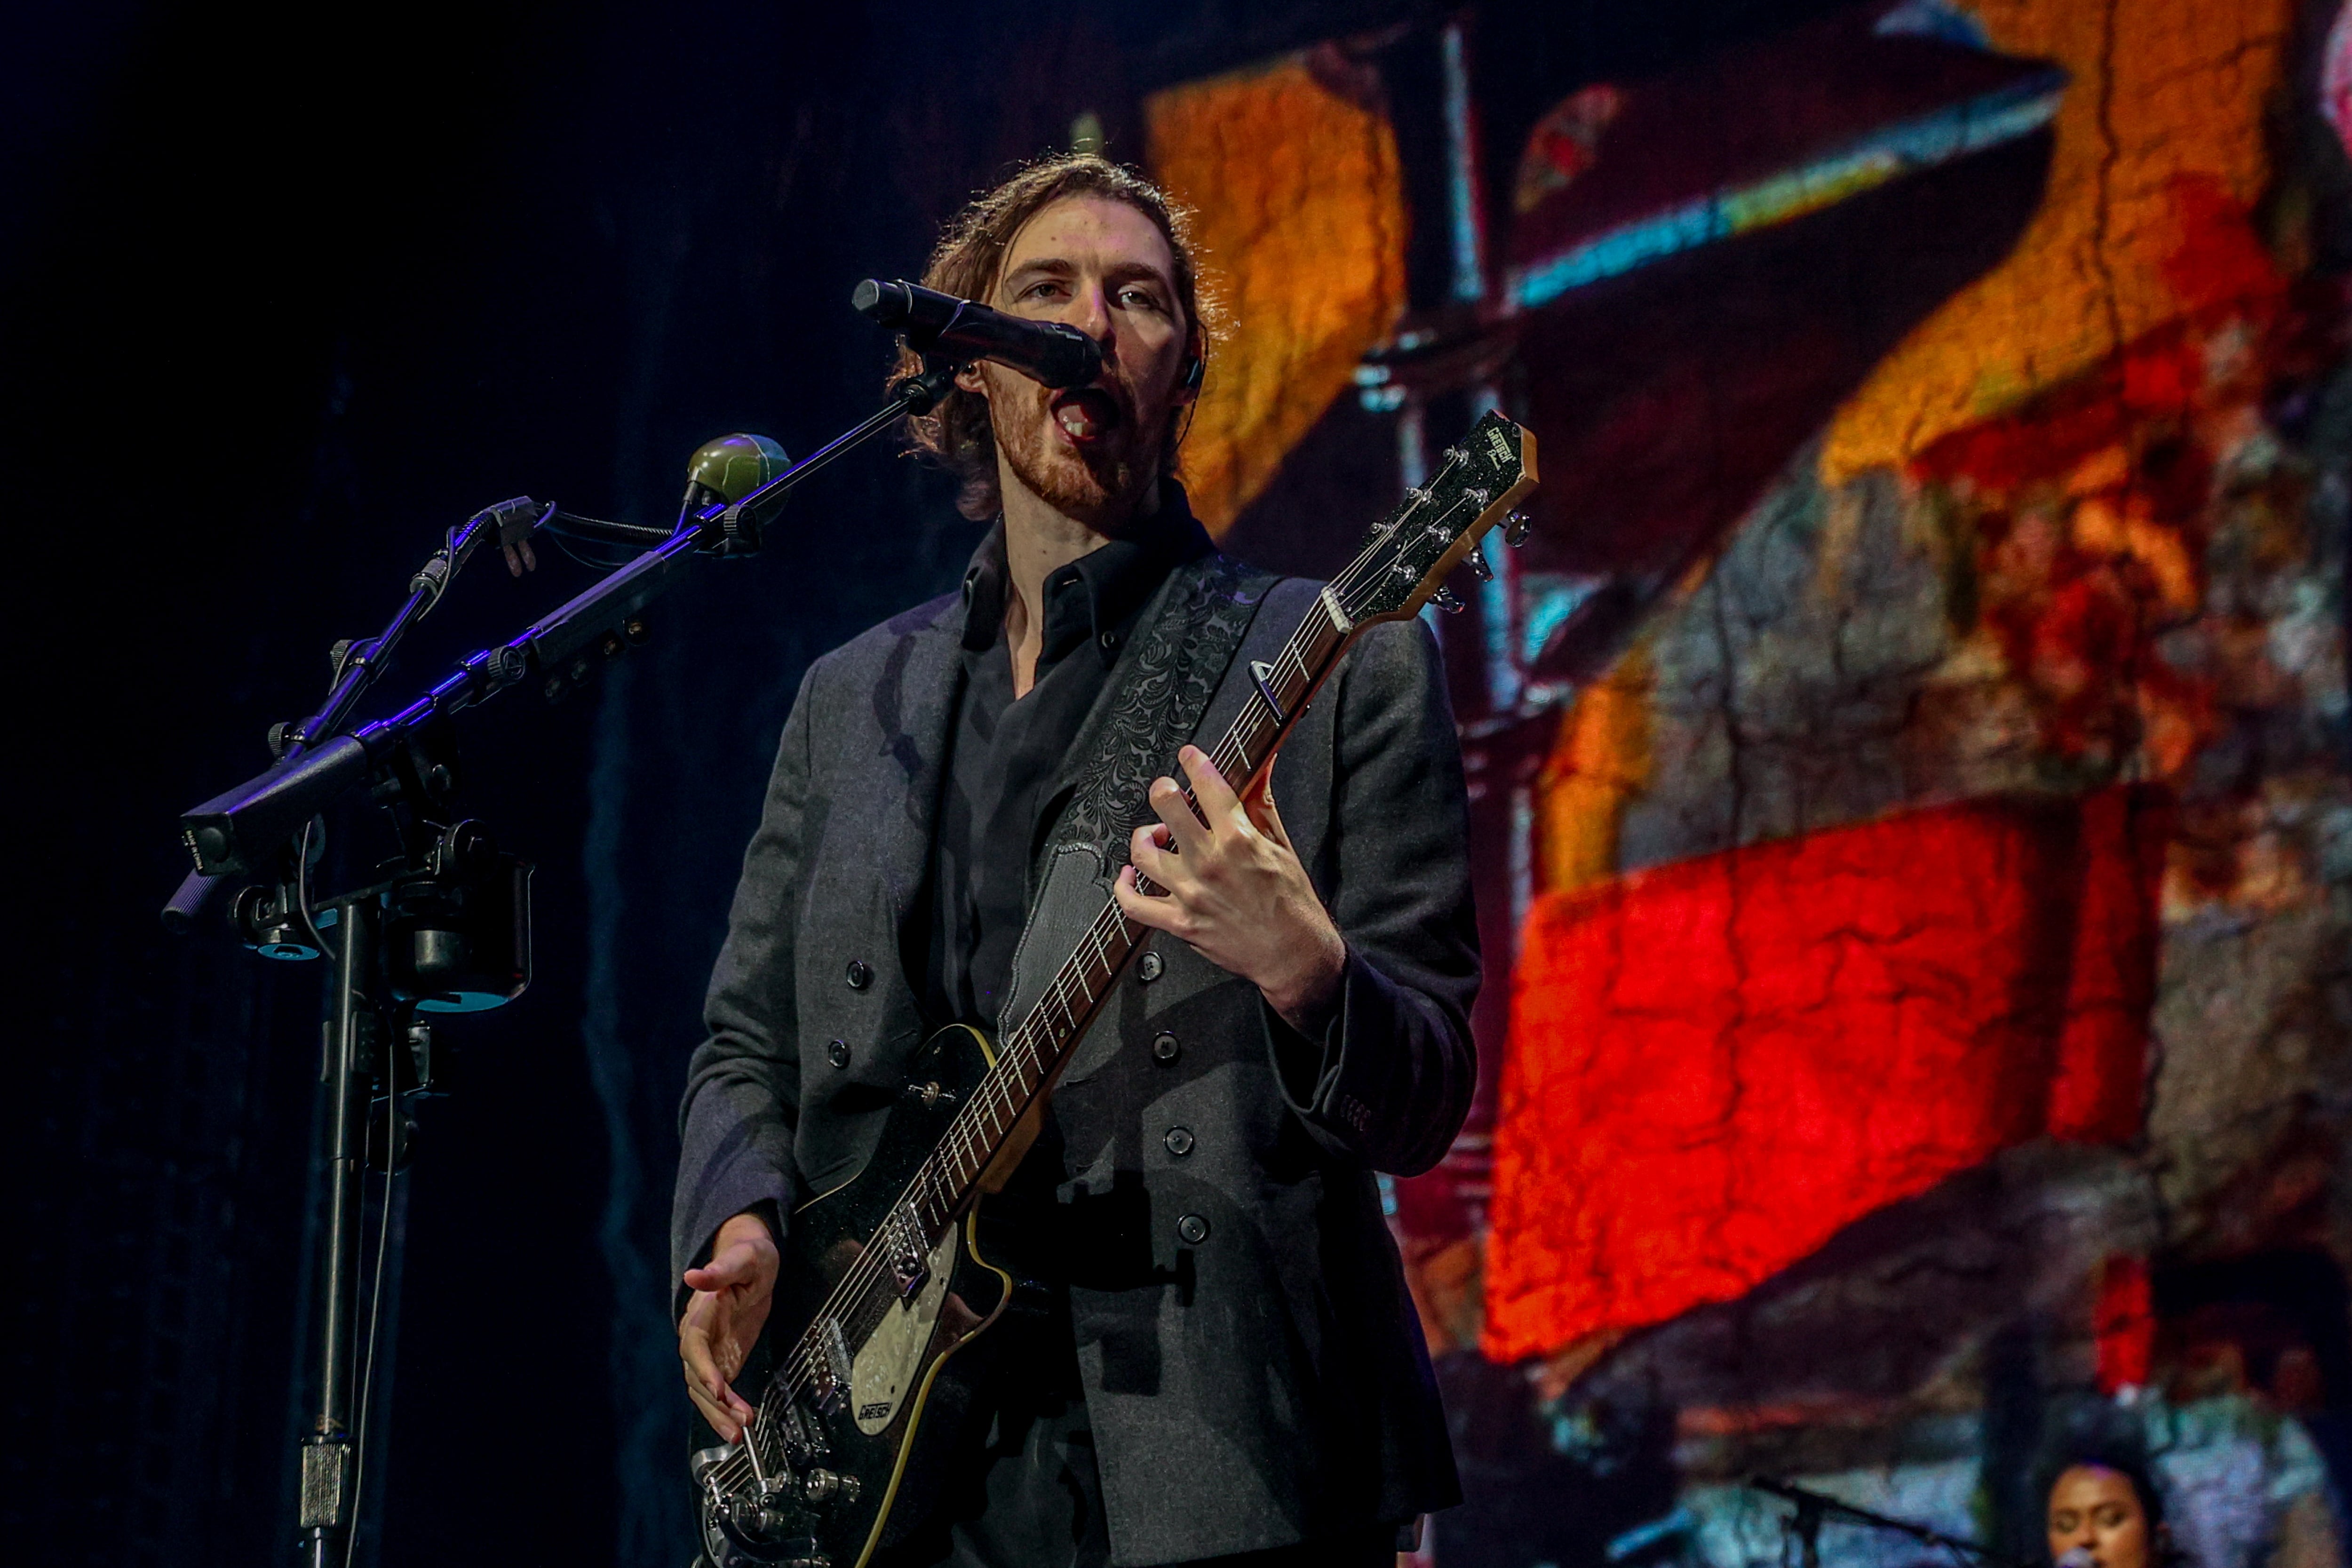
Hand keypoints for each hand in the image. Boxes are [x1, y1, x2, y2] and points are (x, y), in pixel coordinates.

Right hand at [678, 1210, 778, 1441]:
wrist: (753, 1262)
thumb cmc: (749, 1256)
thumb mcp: (744, 1258)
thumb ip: (722, 1270)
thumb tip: (694, 1275)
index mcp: (701, 1313)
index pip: (694, 1346)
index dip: (704, 1368)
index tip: (719, 1388)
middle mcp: (698, 1337)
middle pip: (698, 1376)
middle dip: (715, 1403)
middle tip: (739, 1423)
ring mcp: (708, 1353)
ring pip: (704, 1391)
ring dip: (719, 1414)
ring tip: (739, 1433)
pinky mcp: (721, 1362)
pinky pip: (717, 1393)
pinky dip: (725, 1411)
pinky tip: (738, 1425)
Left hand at [1114, 745, 1345, 1030]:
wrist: (1294, 955)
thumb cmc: (1292, 902)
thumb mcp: (1282, 845)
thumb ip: (1262, 803)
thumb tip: (1263, 765)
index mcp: (1238, 839)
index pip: (1207, 784)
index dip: (1194, 761)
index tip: (1190, 756)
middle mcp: (1210, 862)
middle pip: (1166, 806)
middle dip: (1164, 789)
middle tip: (1168, 791)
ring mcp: (1190, 893)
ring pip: (1144, 853)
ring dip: (1145, 836)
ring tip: (1156, 835)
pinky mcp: (1180, 922)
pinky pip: (1134, 904)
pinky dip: (1124, 887)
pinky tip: (1129, 873)